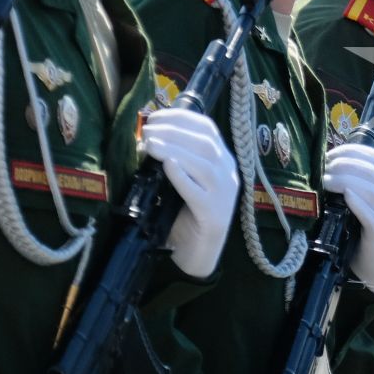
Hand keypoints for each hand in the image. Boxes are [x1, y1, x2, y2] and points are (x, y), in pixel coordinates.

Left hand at [141, 106, 239, 278]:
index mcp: (222, 162)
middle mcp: (228, 174)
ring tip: (150, 145)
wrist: (196, 256)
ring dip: (175, 149)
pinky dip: (182, 177)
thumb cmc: (183, 216)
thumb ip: (173, 159)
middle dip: (174, 131)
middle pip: (205, 143)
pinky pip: (199, 192)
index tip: (154, 116)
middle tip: (146, 132)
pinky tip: (167, 167)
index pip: (208, 129)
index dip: (181, 118)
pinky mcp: (213, 215)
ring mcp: (223, 195)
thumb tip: (145, 138)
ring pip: (204, 163)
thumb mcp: (181, 181)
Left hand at [323, 142, 373, 294]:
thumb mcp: (366, 201)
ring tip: (325, 182)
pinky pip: (369, 214)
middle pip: (369, 169)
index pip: (373, 156)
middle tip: (322, 170)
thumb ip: (356, 182)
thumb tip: (326, 164)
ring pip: (370, 188)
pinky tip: (344, 196)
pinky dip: (356, 202)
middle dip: (343, 164)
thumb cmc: (365, 231)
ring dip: (344, 181)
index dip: (349, 152)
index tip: (329, 156)